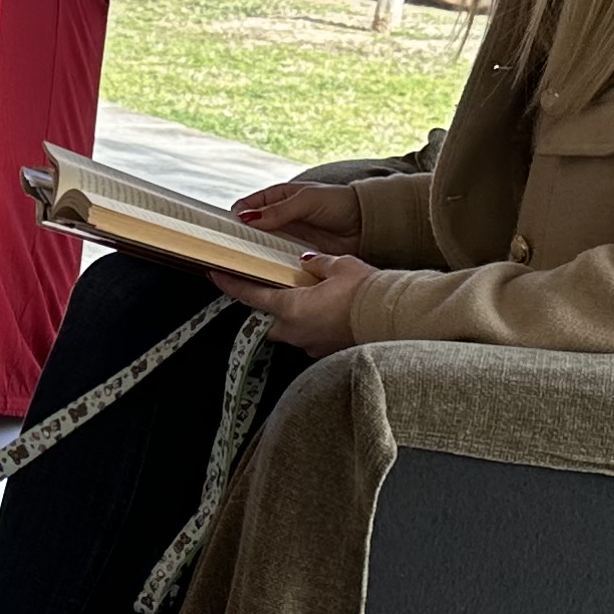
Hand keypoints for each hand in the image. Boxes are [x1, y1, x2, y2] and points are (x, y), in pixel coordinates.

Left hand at [211, 249, 375, 356]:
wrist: (397, 317)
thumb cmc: (368, 292)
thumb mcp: (340, 265)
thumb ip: (317, 263)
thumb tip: (308, 261)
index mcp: (292, 308)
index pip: (252, 296)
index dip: (231, 285)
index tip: (215, 276)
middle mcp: (297, 331)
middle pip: (265, 322)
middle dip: (261, 309)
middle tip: (264, 292)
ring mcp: (312, 345)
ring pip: (288, 332)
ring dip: (288, 319)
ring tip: (301, 301)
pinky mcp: (328, 352)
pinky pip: (310, 338)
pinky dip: (310, 326)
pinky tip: (324, 314)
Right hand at [230, 178, 366, 254]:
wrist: (366, 225)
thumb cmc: (339, 203)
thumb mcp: (306, 201)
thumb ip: (278, 211)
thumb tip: (248, 217)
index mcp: (279, 198)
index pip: (248, 206)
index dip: (235, 215)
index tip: (223, 227)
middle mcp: (280, 218)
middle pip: (251, 228)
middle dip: (239, 237)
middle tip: (227, 248)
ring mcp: (288, 237)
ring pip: (262, 245)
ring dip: (253, 252)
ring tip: (240, 261)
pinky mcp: (297, 254)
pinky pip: (278, 260)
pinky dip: (270, 265)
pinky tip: (263, 270)